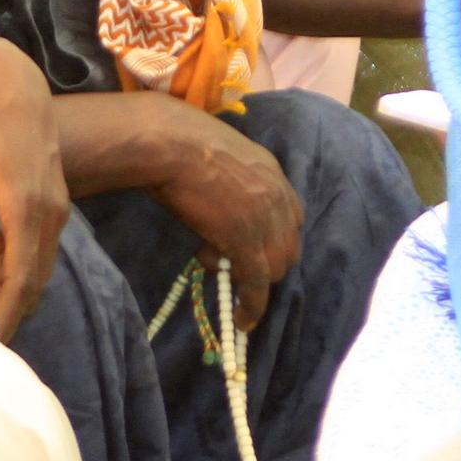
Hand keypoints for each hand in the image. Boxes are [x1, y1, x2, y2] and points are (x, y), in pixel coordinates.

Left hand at [0, 39, 71, 340]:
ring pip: (34, 267)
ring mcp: (56, 210)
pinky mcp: (51, 203)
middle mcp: (51, 216)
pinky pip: (34, 248)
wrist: (13, 81)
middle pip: (31, 283)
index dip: (4, 317)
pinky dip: (8, 262)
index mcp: (29, 209)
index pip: (21, 282)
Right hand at [143, 106, 301, 330]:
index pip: (292, 214)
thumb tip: (215, 204)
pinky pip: (256, 283)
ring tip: (219, 274)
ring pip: (275, 268)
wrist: (169, 144)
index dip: (275, 236)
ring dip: (253, 281)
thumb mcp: (219, 153)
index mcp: (271, 170)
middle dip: (265, 261)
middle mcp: (277, 195)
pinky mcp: (245, 241)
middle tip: (230, 262)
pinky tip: (242, 319)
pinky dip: (252, 305)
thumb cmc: (179, 140)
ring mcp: (264, 219)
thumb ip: (229, 179)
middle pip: (288, 246)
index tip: (256, 246)